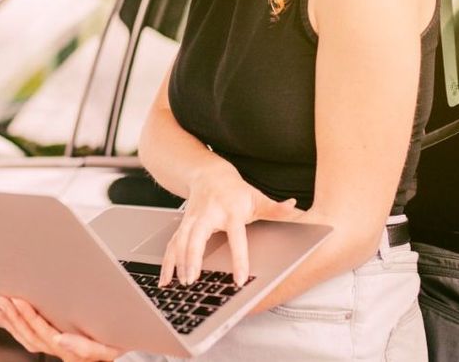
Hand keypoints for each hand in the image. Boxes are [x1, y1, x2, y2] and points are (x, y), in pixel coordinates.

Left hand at [0, 295, 122, 361]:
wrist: (121, 356)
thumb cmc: (118, 347)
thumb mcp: (108, 349)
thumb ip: (86, 347)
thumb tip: (59, 339)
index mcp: (70, 350)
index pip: (43, 331)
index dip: (28, 316)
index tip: (17, 300)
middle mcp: (60, 351)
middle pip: (30, 335)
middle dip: (14, 316)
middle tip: (1, 298)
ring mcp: (56, 349)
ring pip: (27, 338)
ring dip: (11, 322)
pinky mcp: (56, 346)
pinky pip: (30, 340)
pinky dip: (16, 329)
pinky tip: (8, 320)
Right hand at [162, 164, 301, 287]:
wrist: (209, 175)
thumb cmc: (236, 191)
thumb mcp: (257, 197)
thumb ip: (275, 208)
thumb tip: (294, 208)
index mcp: (231, 211)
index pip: (236, 236)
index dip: (238, 258)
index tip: (239, 278)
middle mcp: (208, 214)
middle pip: (197, 236)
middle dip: (193, 257)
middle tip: (193, 279)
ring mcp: (192, 219)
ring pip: (181, 240)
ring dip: (179, 262)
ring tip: (181, 283)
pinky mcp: (183, 225)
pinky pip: (172, 244)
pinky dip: (167, 262)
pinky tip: (165, 279)